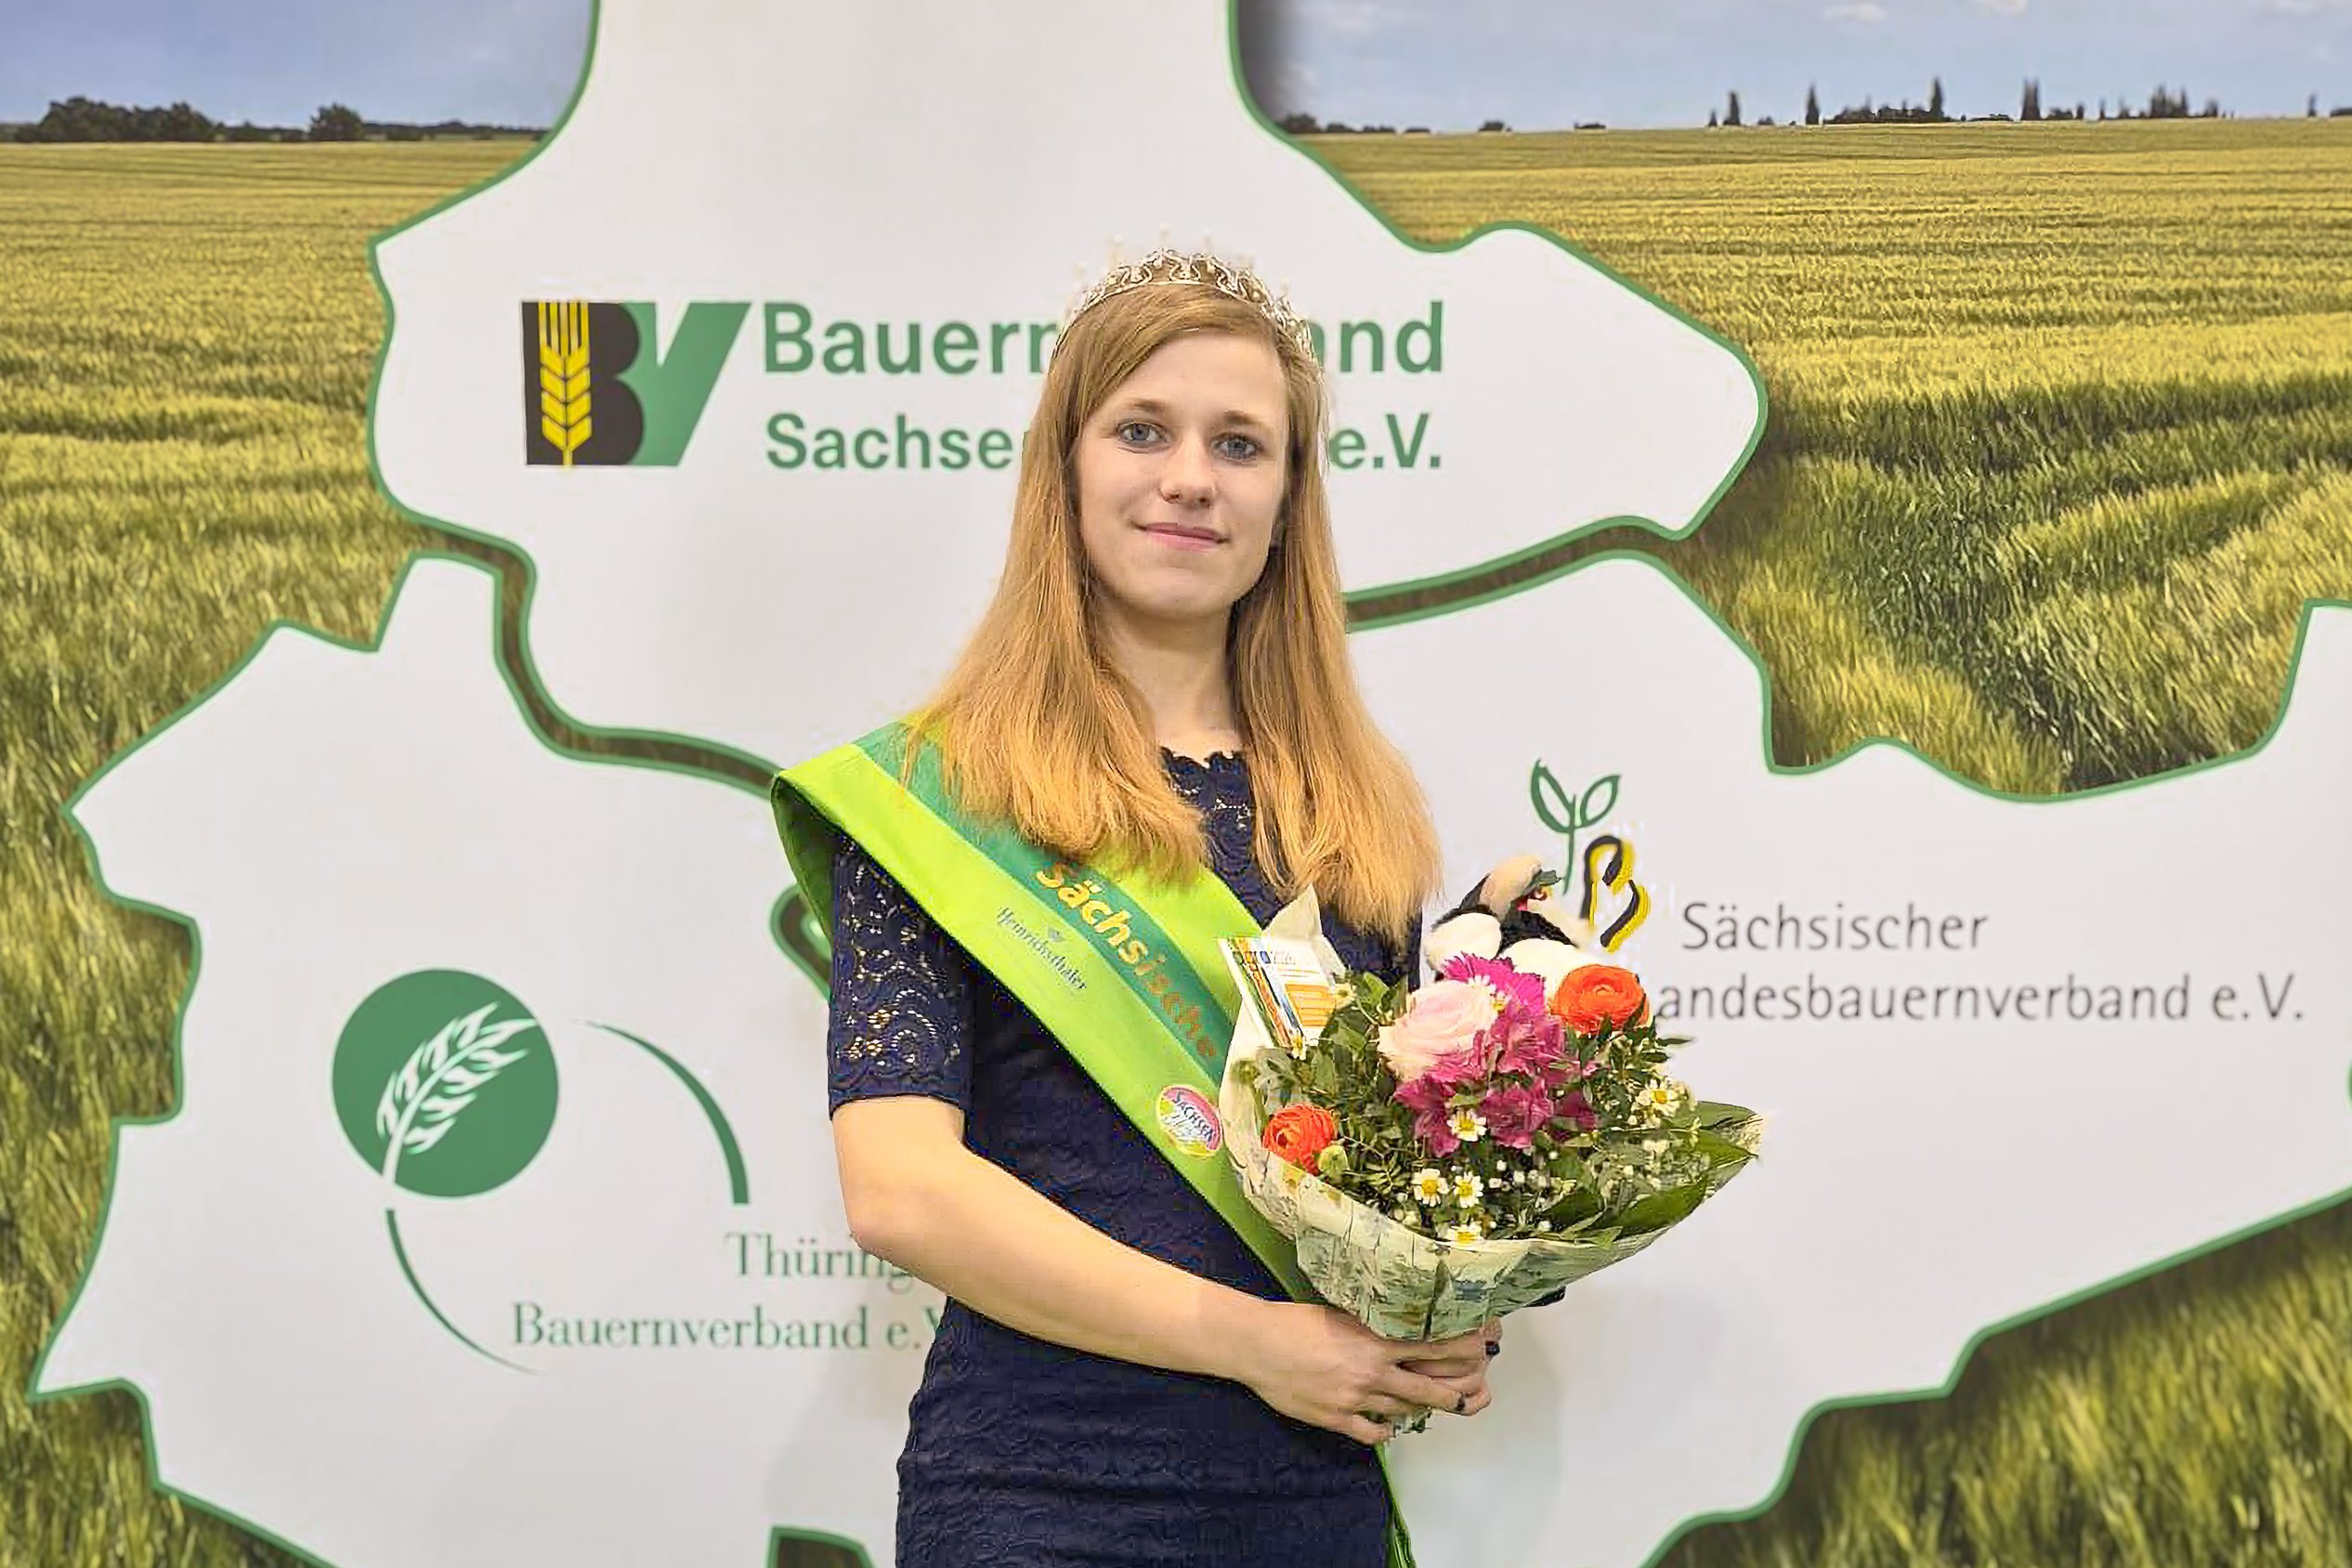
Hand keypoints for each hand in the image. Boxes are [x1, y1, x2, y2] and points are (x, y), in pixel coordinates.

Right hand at [1228, 1302, 1495, 1445]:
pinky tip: (1388, 1425)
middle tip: (1471, 1395)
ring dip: (1418, 1408)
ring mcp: (1356, 1400)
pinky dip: (1385, 1430)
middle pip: (1428, 1389)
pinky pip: (1372, 1432)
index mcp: (1376, 1343)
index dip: (1462, 1350)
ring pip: (1402, 1411)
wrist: (1258, 1345)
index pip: (1432, 1348)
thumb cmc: (1296, 1321)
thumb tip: (1398, 1328)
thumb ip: (1373, 1326)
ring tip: (1427, 1403)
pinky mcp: (1337, 1419)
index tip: (1482, 1348)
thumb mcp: (1342, 1314)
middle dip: (1455, 1393)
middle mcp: (1373, 1373)